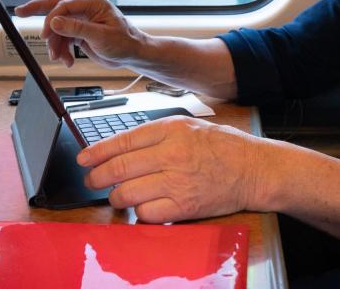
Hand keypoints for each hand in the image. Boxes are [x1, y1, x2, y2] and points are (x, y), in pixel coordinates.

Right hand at [14, 0, 145, 67]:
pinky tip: (67, 61)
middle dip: (38, 10)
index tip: (45, 34)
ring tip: (59, 59)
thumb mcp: (100, 36)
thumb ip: (76, 29)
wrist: (133, 55)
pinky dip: (62, 51)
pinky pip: (63, 39)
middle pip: (56, 6)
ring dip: (55, 45)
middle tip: (19, 12)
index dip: (51, 18)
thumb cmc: (124, 42)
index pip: (64, 5)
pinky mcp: (80, 32)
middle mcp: (86, 9)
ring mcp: (82, 20)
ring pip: (58, 29)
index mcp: (93, 3)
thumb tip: (54, 22)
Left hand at [77, 116, 265, 221]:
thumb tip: (121, 146)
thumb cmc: (224, 146)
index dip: (96, 152)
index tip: (84, 160)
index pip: (122, 141)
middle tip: (91, 181)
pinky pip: (147, 214)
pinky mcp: (184, 206)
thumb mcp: (189, 125)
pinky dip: (138, 214)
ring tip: (117, 197)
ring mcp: (177, 181)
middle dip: (97, 178)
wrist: (255, 169)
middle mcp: (171, 154)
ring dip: (115, 198)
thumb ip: (156, 133)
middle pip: (118, 169)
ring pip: (127, 194)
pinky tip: (141, 209)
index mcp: (170, 130)